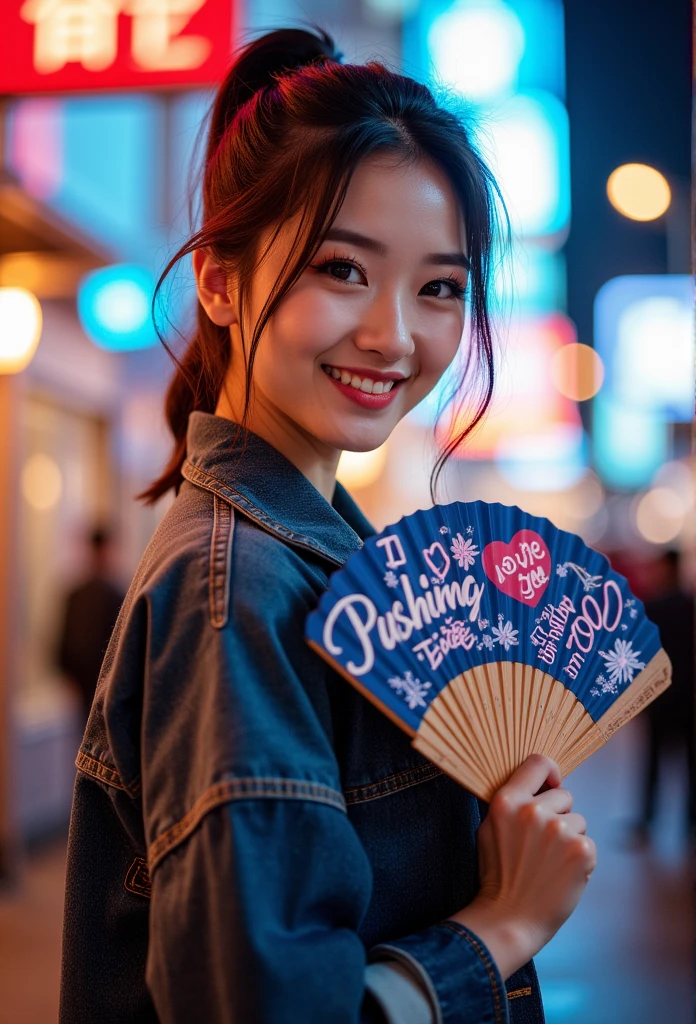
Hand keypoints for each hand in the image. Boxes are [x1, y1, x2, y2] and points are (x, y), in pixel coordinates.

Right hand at [449, 754, 596, 980]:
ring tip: (549, 863)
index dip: (550, 772)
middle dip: (558, 815)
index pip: (539, 763)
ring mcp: (560, 830)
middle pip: (564, 795)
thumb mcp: (489, 829)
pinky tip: (561, 875)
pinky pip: (588, 843)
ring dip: (569, 839)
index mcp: (508, 800)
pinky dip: (580, 860)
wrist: (508, 919)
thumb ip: (511, 804)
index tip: (552, 785)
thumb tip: (536, 786)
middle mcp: (534, 811)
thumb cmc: (498, 875)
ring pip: (578, 821)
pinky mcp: (581, 851)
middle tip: (542, 844)